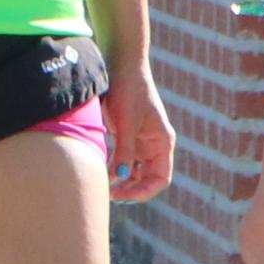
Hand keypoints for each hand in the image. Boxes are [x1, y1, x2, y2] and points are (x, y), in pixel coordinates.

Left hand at [98, 69, 176, 202]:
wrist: (121, 68)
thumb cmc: (129, 92)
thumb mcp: (126, 123)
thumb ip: (125, 151)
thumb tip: (121, 178)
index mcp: (163, 143)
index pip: (161, 178)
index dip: (144, 192)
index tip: (124, 195)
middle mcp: (155, 145)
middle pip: (147, 178)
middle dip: (131, 189)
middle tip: (110, 195)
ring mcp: (141, 141)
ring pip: (135, 171)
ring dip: (122, 181)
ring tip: (104, 187)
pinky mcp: (128, 136)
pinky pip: (124, 160)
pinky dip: (115, 168)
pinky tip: (101, 171)